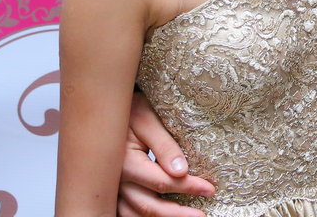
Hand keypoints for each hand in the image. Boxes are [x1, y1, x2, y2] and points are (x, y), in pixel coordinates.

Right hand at [118, 91, 214, 216]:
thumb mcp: (148, 119)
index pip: (162, 183)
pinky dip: (143, 216)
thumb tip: (181, 172)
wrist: (107, 110)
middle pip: (148, 207)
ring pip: (135, 214)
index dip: (188, 187)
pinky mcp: (113, 189)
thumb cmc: (131, 110)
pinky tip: (163, 215)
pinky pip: (126, 211)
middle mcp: (116, 180)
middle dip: (177, 214)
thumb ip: (164, 146)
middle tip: (201, 215)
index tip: (209, 189)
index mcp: (125, 163)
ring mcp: (112, 188)